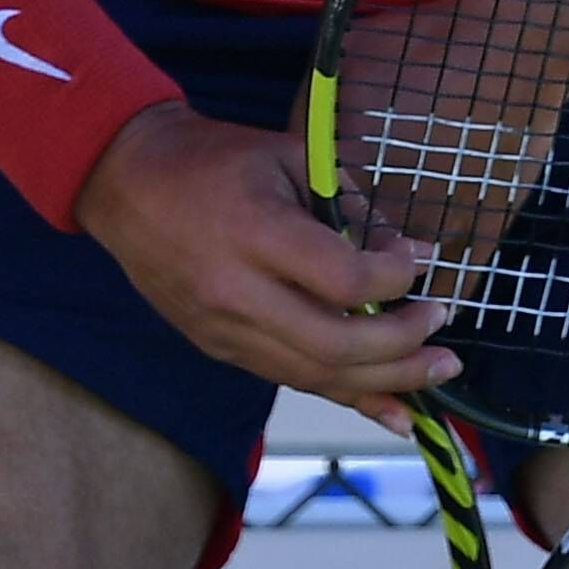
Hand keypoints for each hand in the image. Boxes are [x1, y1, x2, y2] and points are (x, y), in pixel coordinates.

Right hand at [75, 103, 453, 438]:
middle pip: (333, 342)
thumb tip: (401, 253)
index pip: (340, 278)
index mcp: (254, 231)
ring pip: (315, 375)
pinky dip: (348, 397)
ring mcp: (223, 330)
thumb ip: (347, 205)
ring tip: (438, 373)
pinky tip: (396, 413)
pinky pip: (292, 380)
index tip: (421, 257)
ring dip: (386, 382)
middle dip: (401, 344)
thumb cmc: (213, 160)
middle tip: (442, 323)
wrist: (126, 183)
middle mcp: (235, 292)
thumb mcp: (289, 156)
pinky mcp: (218, 348)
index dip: (394, 275)